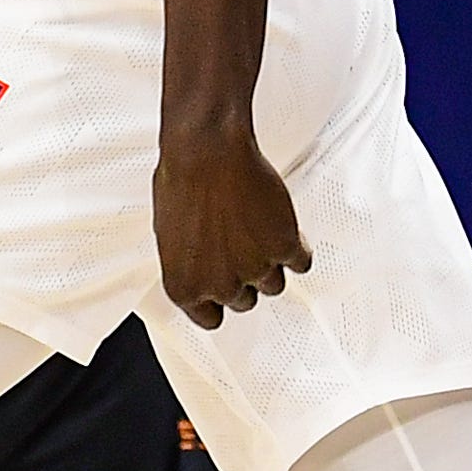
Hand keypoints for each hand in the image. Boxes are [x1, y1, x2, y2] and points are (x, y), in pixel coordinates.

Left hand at [155, 123, 310, 329]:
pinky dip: (297, 248)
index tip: (223, 289)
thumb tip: (202, 264)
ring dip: (270, 263)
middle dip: (243, 276)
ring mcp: (255, 268)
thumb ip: (190, 261)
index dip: (218, 300)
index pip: (209, 318)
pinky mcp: (285, 247)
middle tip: (240, 247)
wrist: (207, 152)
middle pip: (244, 300)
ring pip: (273, 285)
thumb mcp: (170, 234)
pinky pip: (301, 262)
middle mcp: (221, 286)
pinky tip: (285, 231)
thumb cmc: (181, 181)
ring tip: (260, 234)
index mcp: (185, 287)